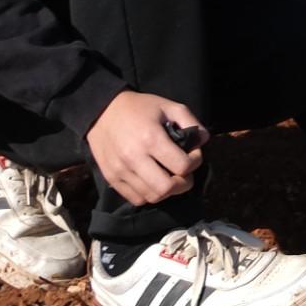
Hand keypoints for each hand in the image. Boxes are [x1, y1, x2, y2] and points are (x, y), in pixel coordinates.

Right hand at [86, 91, 204, 207]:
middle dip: (183, 184)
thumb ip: (191, 122)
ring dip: (167, 191)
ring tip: (169, 177)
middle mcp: (134, 158)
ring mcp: (120, 170)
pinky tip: (153, 181)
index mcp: (151, 138)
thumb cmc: (139, 108)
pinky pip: (136, 199)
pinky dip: (149, 195)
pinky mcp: (111, 178)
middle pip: (167, 188)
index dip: (195, 162)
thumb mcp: (168, 106)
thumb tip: (203, 140)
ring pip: (152, 197)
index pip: (183, 166)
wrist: (101, 111)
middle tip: (184, 174)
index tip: (193, 155)